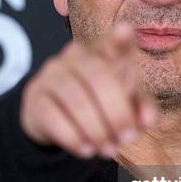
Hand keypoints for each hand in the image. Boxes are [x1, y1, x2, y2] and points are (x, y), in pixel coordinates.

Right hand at [19, 22, 158, 158]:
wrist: (54, 118)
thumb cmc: (99, 104)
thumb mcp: (126, 105)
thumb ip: (142, 109)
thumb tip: (145, 120)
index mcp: (105, 52)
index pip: (115, 41)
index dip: (120, 37)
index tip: (125, 31)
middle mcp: (77, 55)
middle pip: (100, 77)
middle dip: (117, 113)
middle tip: (126, 139)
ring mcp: (53, 73)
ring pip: (76, 99)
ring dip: (96, 129)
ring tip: (108, 149)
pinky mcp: (35, 95)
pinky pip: (54, 116)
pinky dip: (74, 137)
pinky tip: (85, 150)